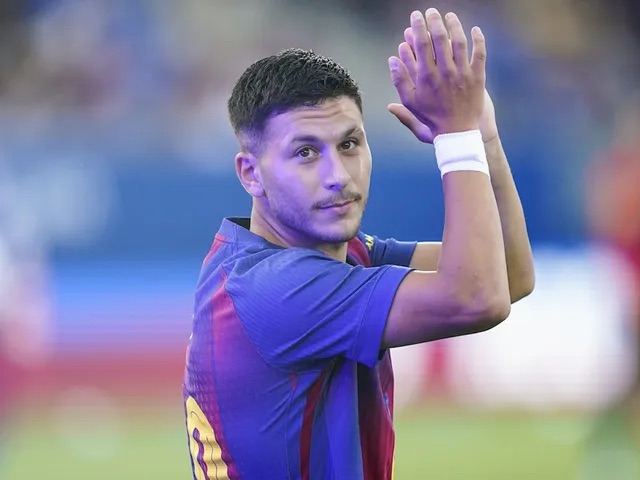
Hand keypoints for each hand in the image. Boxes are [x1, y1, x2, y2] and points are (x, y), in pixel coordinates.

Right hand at [387, 9, 485, 139]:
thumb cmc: (432, 118)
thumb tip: (393, 59)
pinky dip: (478, 40)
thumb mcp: (410, 103)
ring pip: (459, 42)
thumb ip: (400, 81)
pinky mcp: (477, 76)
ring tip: (449, 16)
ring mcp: (463, 73)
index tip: (415, 17)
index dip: (417, 28)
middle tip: (430, 12)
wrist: (457, 132)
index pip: (421, 45)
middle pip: (439, 39)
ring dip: (454, 25)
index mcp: (427, 77)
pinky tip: (474, 29)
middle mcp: (445, 72)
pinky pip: (479, 53)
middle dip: (434, 22)